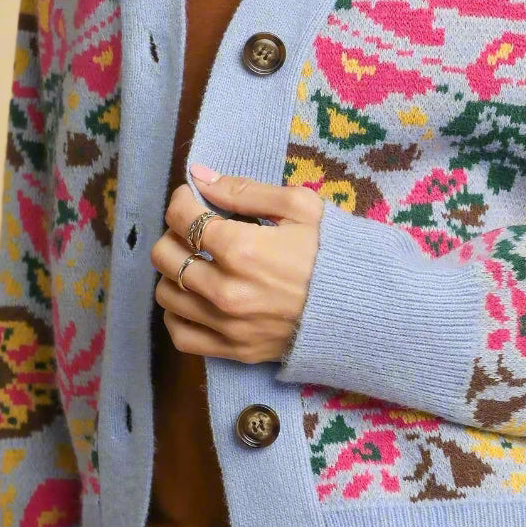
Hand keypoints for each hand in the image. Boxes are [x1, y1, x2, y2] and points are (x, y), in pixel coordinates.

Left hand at [149, 165, 324, 363]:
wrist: (361, 308)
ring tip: (197, 261)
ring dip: (173, 272)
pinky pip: (180, 335)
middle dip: (174, 233)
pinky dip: (177, 314)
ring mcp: (227, 325)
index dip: (181, 200)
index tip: (193, 197)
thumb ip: (244, 190)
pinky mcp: (232, 350)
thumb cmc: (331, 251)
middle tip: (195, 228)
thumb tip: (198, 176)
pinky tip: (194, 298)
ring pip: (165, 295)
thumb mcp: (299, 207)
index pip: (181, 218)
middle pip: (164, 256)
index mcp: (241, 249)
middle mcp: (225, 290)